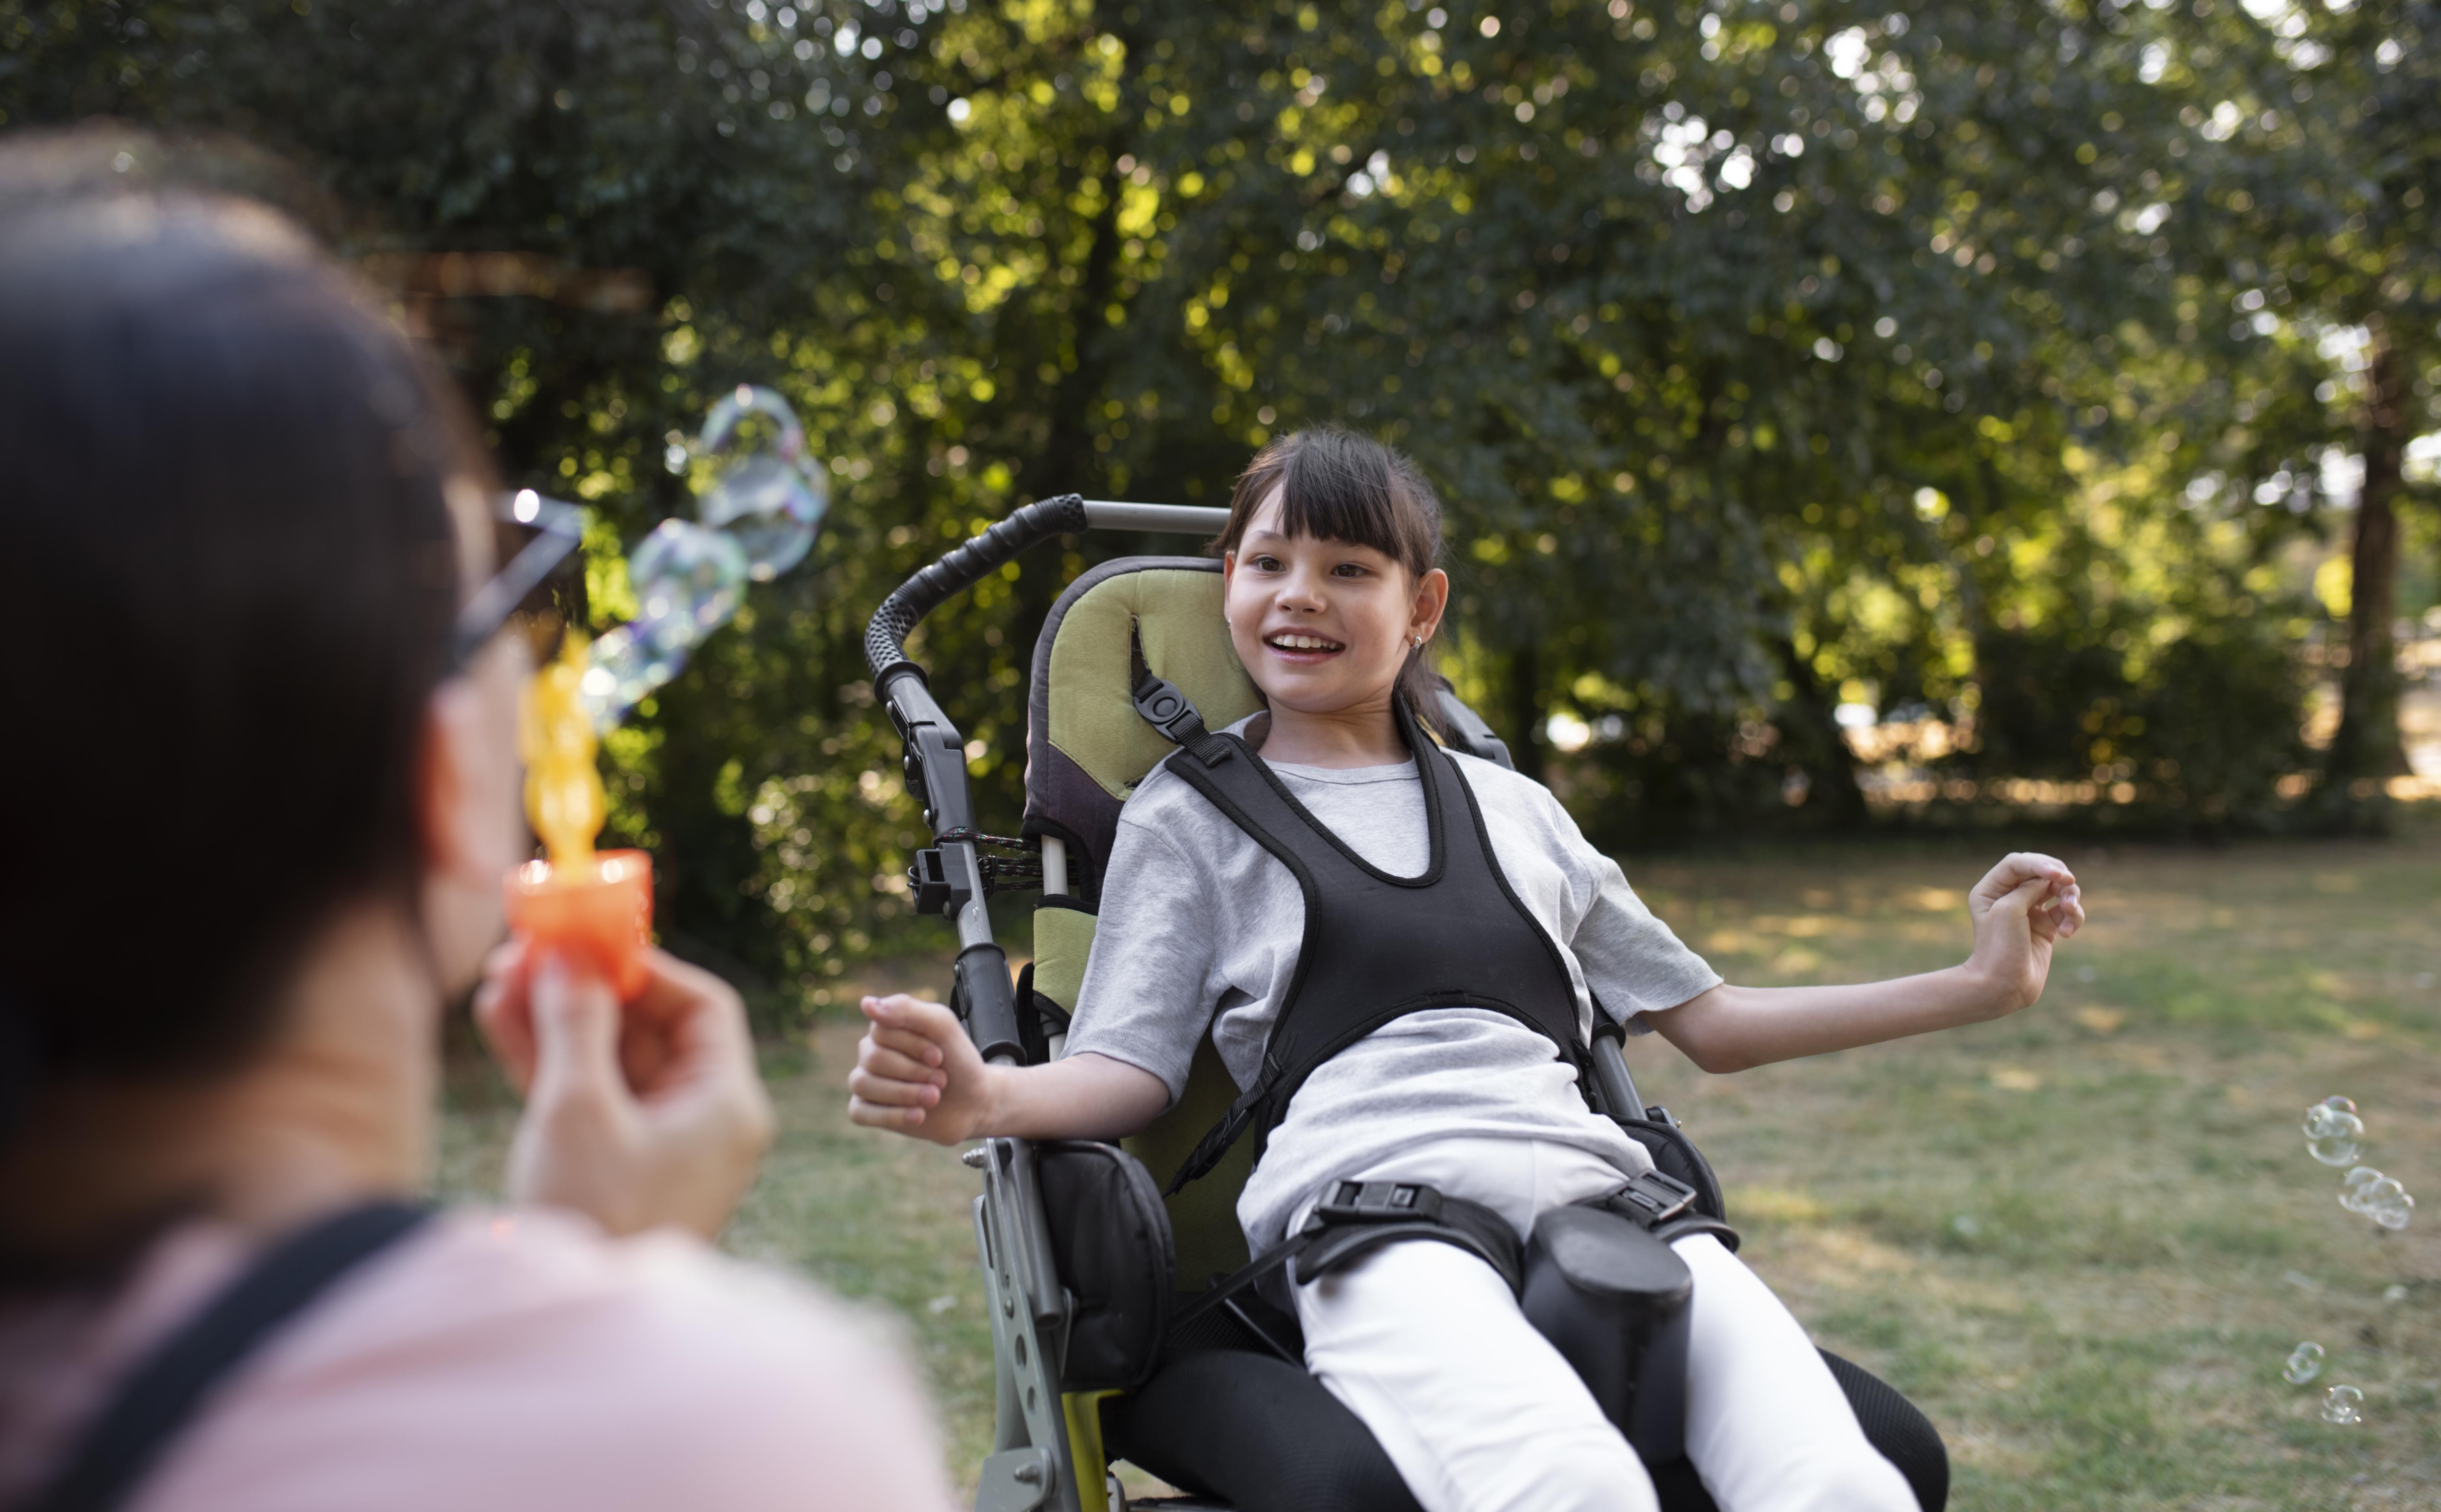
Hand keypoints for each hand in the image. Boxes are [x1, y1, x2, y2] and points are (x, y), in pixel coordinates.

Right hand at [474, 941, 774, 1237]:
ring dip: (556, 1018)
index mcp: (725, 1107)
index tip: (589, 942)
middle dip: (586, 988)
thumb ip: (575, 1023)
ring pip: (608, 1059)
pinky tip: (499, 1017)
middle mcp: (702, 1123)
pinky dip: (547, 1059)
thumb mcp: (578, 1108)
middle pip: (648, 1030)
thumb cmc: (593, 1216)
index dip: (645, 968)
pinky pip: (586, 1094)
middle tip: (526, 950)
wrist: (570, 1331)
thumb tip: (569, 955)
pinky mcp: (611, 1166)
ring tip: (497, 976)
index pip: (702, 1009)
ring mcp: (655, 1146)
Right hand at [847, 994, 1000, 1145]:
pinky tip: (918, 1116)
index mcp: (886, 1029)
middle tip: (941, 1079)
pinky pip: (858, 1112)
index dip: (914, 1046)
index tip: (939, 1056)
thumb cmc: (957, 1061)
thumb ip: (908, 1010)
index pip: (882, 1030)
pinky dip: (892, 1115)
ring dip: (906, 1093)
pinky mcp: (867, 1110)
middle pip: (873, 1058)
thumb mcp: (943, 1026)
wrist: (973, 1102)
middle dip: (914, 1072)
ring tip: (934, 1098)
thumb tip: (865, 1004)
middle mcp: (871, 1052)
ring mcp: (867, 1081)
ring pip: (862, 1084)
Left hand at [1963, 852, 2084, 1014]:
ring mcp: (2028, 912)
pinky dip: (2072, 917)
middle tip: (2068, 887)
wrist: (2003, 987)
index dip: (2040, 863)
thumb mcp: (2009, 909)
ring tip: (2069, 912)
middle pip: (2041, 872)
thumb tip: (2048, 878)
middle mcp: (2009, 897)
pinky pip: (2066, 912)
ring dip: (2070, 898)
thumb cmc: (2000, 948)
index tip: (2058, 875)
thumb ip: (2029, 887)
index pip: (2018, 863)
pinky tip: (2066, 933)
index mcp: (1991, 889)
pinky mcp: (2045, 927)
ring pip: (2059, 891)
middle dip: (2059, 879)